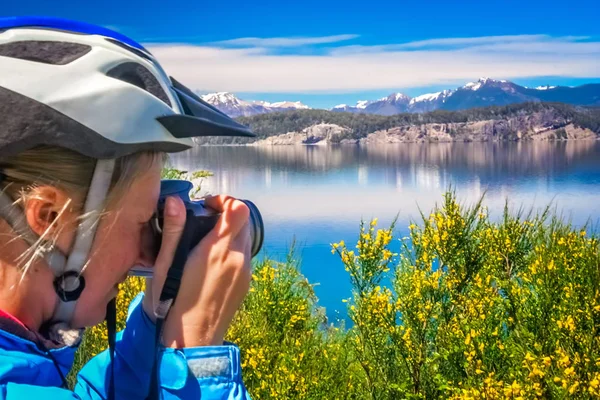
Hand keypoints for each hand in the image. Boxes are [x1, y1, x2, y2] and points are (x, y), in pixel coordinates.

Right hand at [142, 195, 251, 346]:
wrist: (192, 339)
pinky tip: (211, 263)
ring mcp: (246, 272)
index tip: (206, 206)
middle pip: (244, 222)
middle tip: (203, 222)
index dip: (224, 200)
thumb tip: (175, 200)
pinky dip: (232, 250)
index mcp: (219, 250)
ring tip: (205, 243)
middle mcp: (239, 258)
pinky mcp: (246, 284)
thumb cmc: (173, 301)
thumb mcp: (167, 264)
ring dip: (230, 233)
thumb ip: (174, 230)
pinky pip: (244, 257)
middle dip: (225, 216)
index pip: (238, 209)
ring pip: (245, 239)